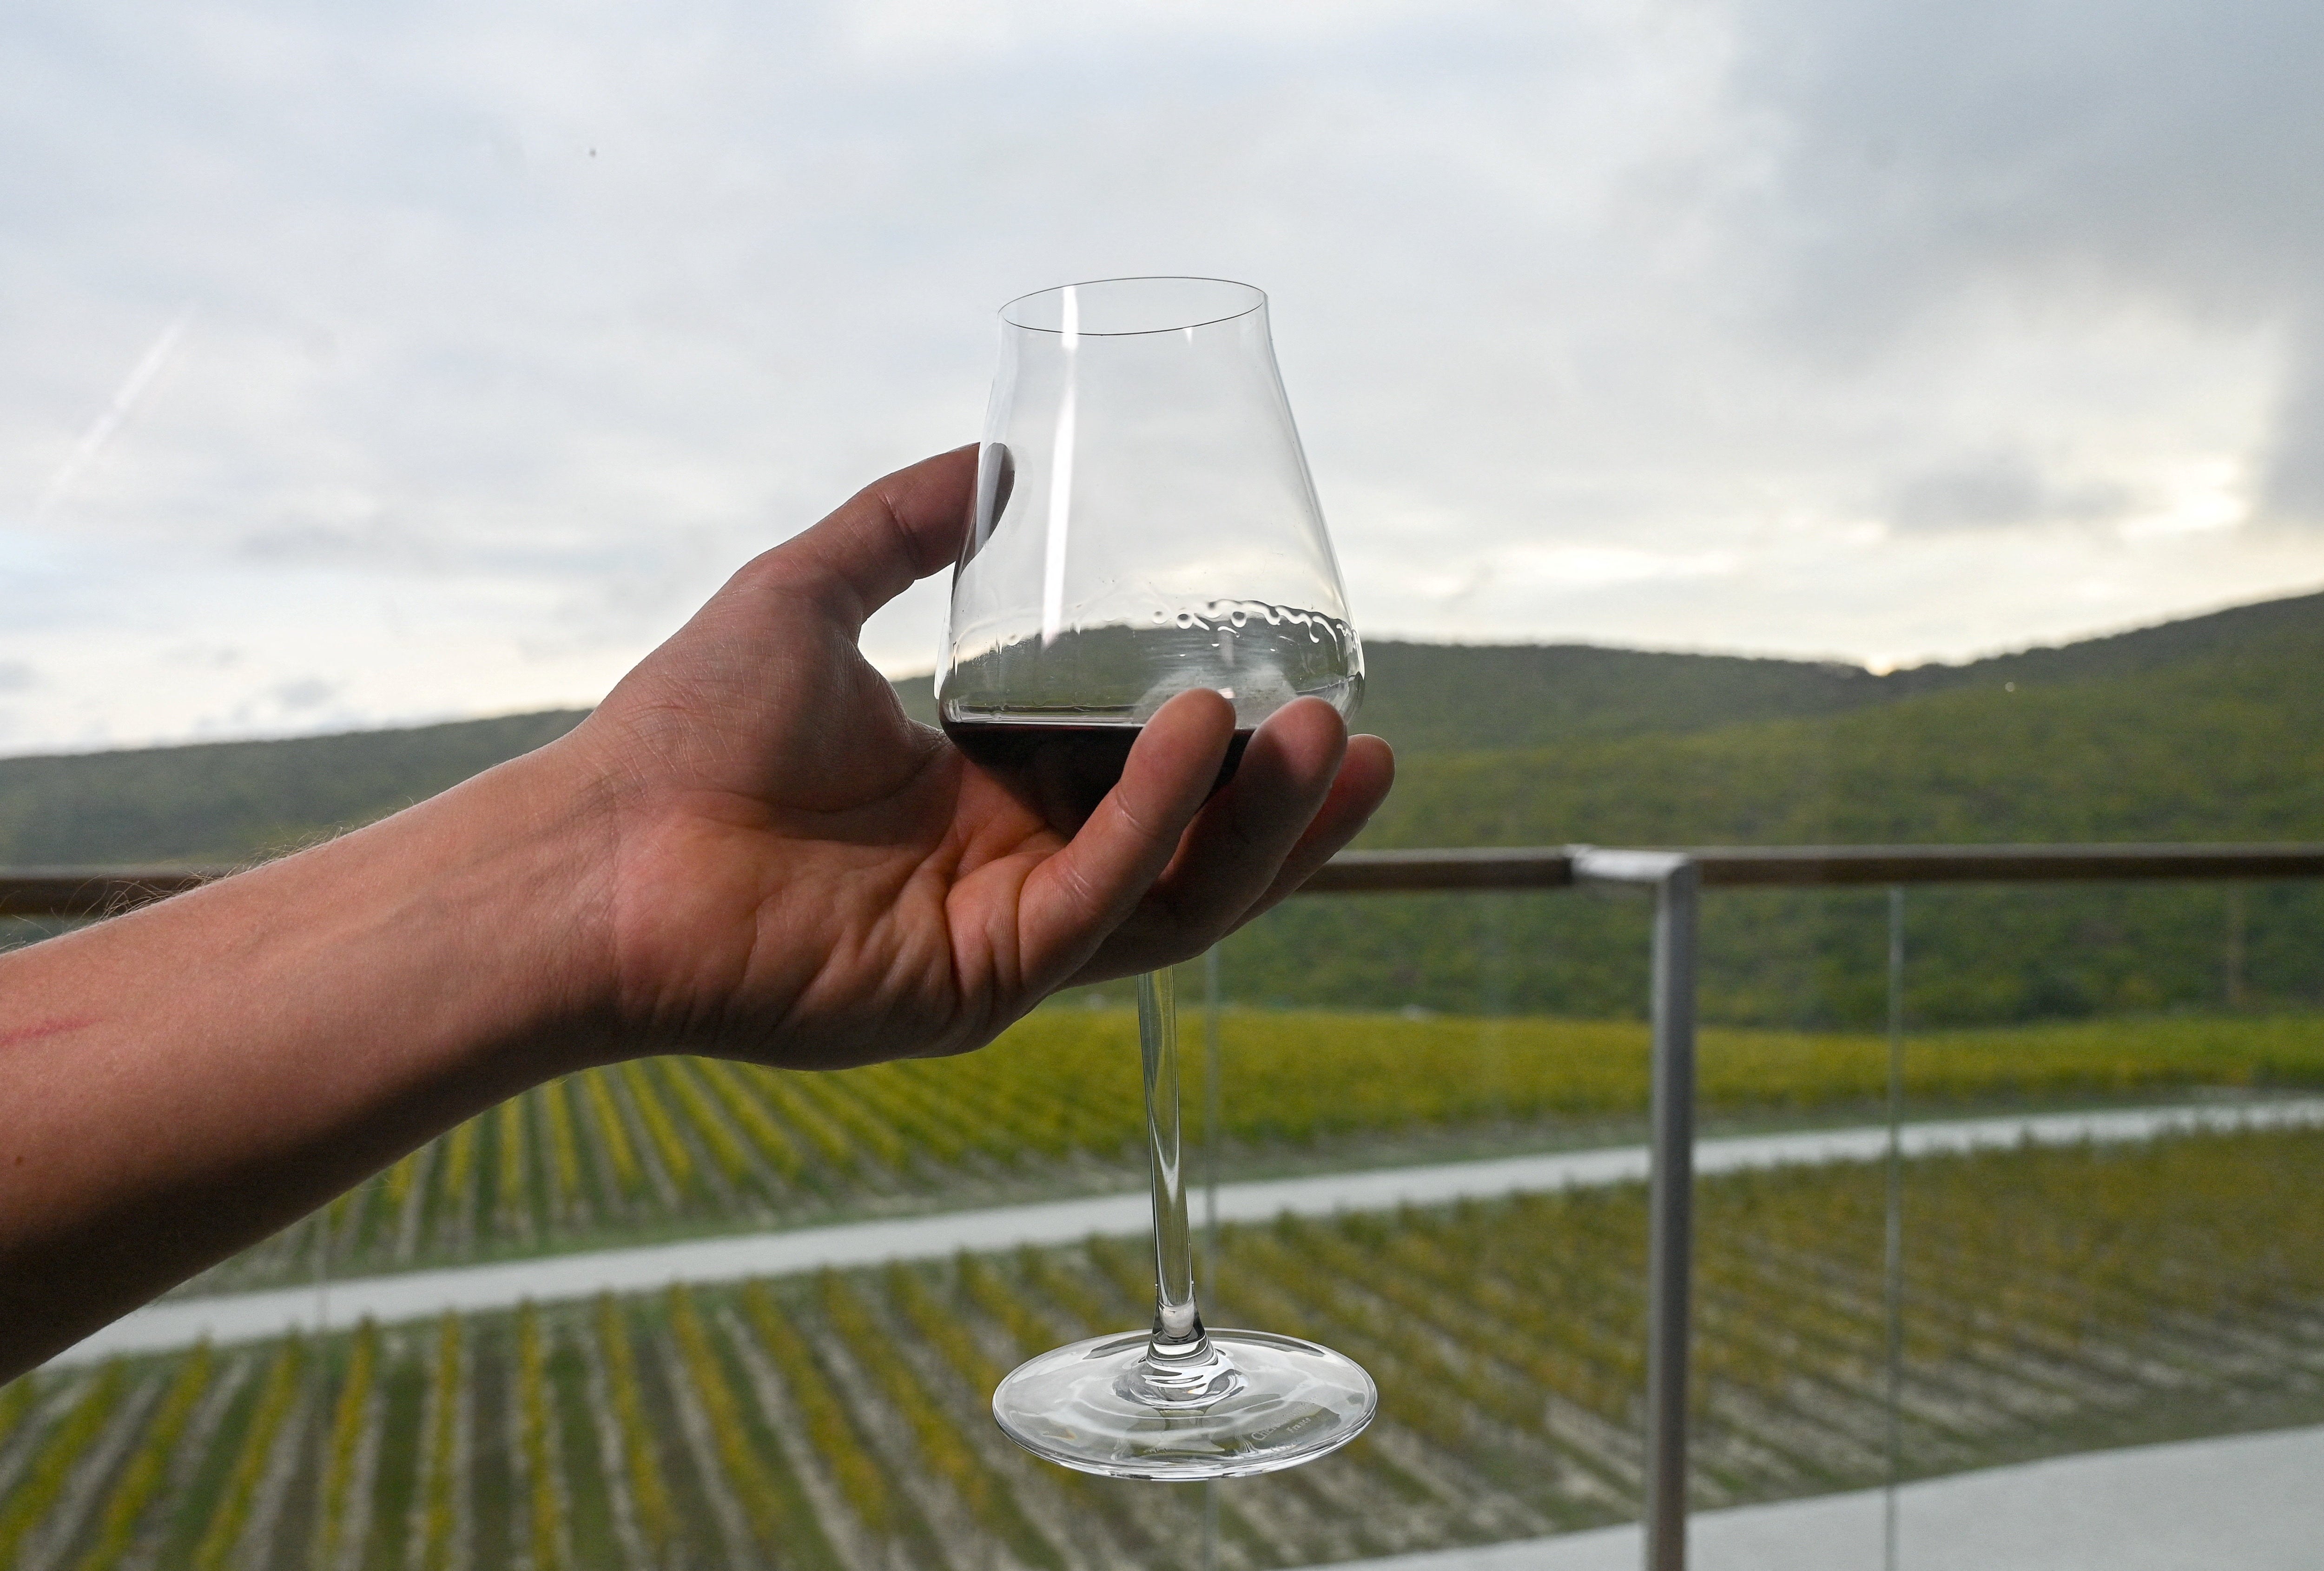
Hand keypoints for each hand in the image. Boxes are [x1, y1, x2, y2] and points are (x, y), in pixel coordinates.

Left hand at [552, 446, 1393, 1069]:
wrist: (593, 850)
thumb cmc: (679, 735)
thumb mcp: (808, 593)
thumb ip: (900, 526)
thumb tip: (990, 461)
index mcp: (987, 806)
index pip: (1145, 790)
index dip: (1235, 755)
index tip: (1312, 689)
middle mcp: (1011, 881)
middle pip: (1188, 857)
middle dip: (1287, 806)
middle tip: (1362, 733)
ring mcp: (1000, 944)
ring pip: (1174, 898)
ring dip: (1257, 822)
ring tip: (1329, 735)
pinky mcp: (976, 986)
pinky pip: (1099, 904)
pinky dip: (1155, 821)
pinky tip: (1193, 734)